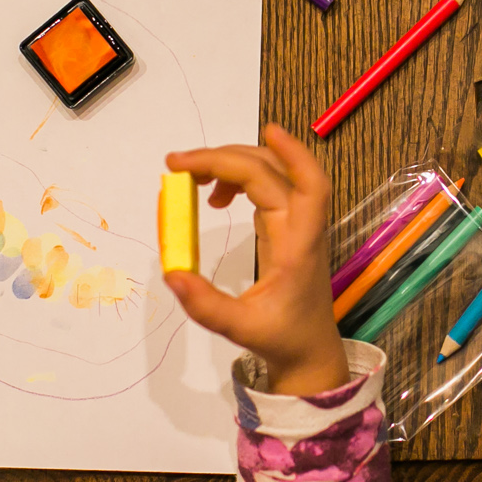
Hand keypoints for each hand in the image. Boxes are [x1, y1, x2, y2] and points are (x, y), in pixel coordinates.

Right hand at [164, 124, 348, 396]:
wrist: (309, 351)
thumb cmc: (281, 338)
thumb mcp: (240, 329)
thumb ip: (205, 305)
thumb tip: (172, 273)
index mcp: (298, 246)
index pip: (297, 187)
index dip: (289, 154)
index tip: (265, 130)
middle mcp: (301, 228)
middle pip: (275, 172)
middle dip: (228, 157)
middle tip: (179, 165)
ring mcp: (296, 226)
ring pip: (273, 175)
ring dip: (234, 165)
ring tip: (193, 180)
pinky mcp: (287, 229)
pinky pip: (268, 189)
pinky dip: (240, 182)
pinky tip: (216, 198)